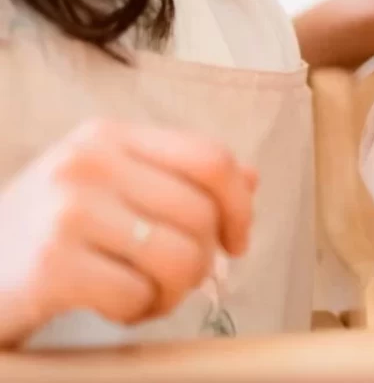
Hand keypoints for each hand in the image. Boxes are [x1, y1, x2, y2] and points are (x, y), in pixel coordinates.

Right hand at [0, 120, 255, 345]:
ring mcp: (67, 210)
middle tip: (176, 282)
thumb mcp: (108, 191)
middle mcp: (88, 162)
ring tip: (146, 297)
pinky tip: (111, 308)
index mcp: (109, 136)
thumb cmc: (47, 236)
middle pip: (200, 214)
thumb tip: (250, 180)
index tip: (237, 242)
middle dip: (203, 261)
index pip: (210, 158)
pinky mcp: (51, 264)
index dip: (238, 206)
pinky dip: (135, 312)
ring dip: (173, 292)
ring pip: (179, 256)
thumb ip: (176, 180)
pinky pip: (136, 294)